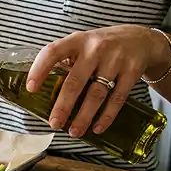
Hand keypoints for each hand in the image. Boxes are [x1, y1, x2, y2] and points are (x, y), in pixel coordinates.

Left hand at [26, 25, 169, 137]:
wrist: (139, 39)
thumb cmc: (100, 46)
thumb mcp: (81, 44)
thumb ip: (65, 61)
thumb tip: (41, 90)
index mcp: (76, 40)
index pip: (52, 52)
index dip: (39, 70)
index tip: (31, 89)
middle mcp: (95, 49)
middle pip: (75, 81)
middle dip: (63, 105)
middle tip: (54, 123)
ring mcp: (115, 60)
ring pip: (97, 94)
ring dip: (84, 116)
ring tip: (73, 132)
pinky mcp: (132, 71)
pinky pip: (117, 98)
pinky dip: (106, 116)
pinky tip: (97, 128)